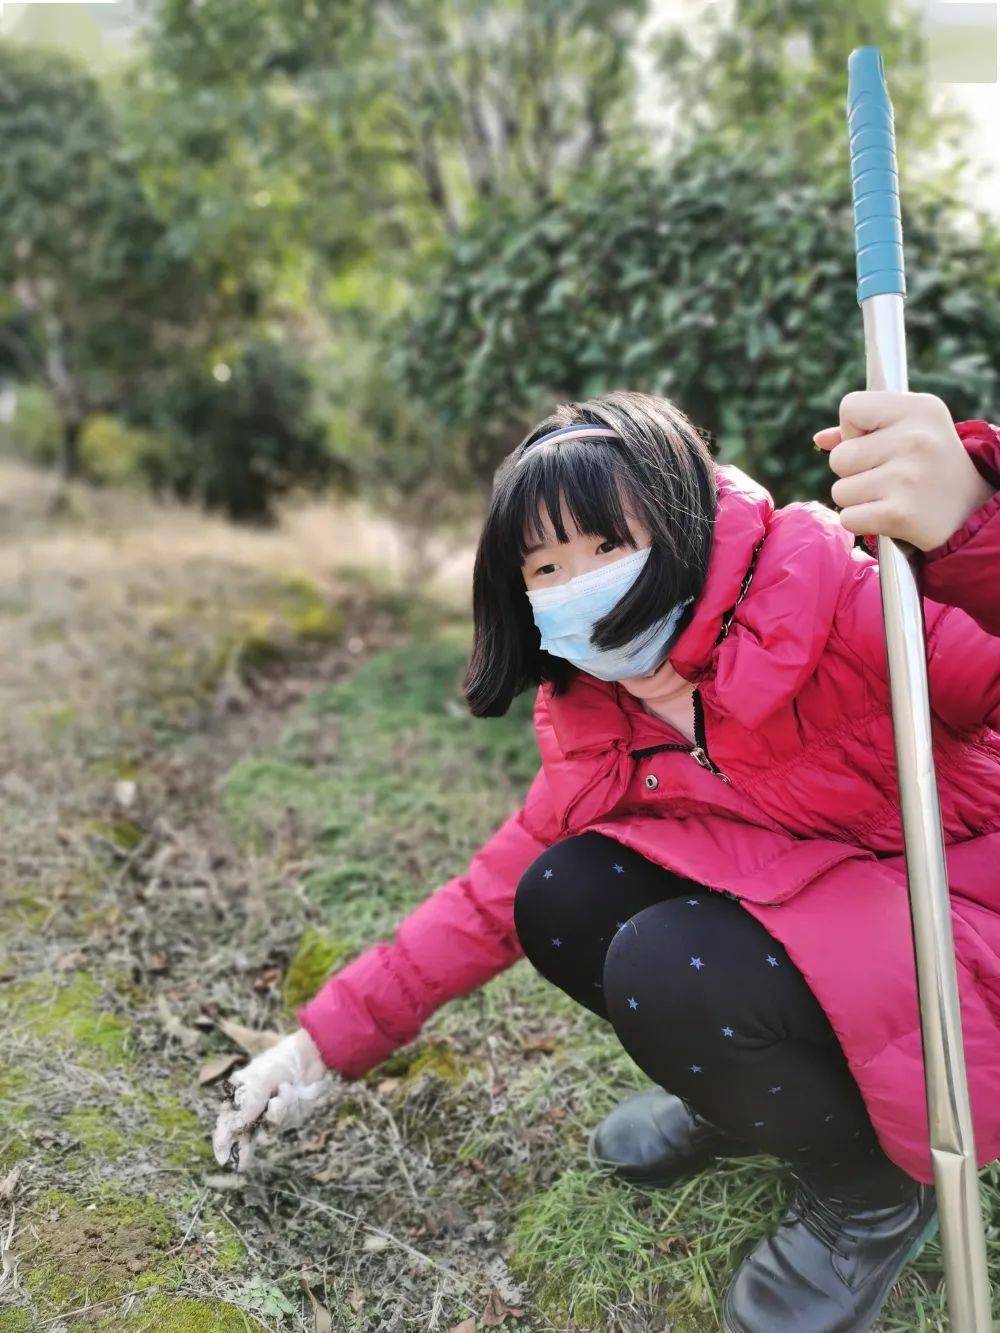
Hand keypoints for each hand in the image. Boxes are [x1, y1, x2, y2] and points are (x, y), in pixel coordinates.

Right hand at [212, 1026, 335, 1171]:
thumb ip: (248, 1104)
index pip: (226, 1122)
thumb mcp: (259, 1081)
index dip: (223, 1141)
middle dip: (242, 1150)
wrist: (308, 1056)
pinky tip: (290, 1090)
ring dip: (277, 1112)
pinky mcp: (287, 1116)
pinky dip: (288, 1106)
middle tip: (241, 1165)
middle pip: (244, 1135)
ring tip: (285, 1088)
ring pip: (268, 1129)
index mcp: (238, 1095)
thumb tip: (237, 1127)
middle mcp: (252, 1107)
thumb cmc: (279, 1063)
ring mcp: (270, 1113)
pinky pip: (284, 1121)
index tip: (223, 1157)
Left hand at [812, 391, 996, 553]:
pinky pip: (848, 518)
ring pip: (839, 490)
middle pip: (839, 456)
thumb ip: (863, 430)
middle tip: (887, 476)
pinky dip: (862, 522)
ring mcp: (907, 477)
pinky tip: (888, 516)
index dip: (854, 430)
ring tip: (890, 496)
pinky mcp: (899, 513)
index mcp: (919, 409)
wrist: (971, 511)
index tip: (877, 443)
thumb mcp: (909, 432)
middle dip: (853, 472)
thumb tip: (819, 439)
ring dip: (858, 499)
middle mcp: (915, 438)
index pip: (850, 407)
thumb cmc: (930, 467)